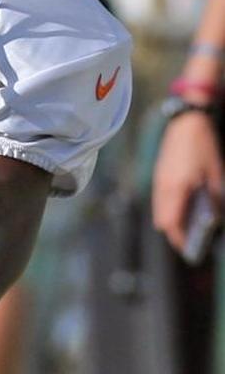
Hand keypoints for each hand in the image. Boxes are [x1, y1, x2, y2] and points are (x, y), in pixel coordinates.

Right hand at [152, 109, 224, 250]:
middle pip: (162, 219)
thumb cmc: (204, 147)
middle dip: (174, 233)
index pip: (171, 222)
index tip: (190, 251)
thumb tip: (213, 220)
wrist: (186, 122)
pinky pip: (160, 199)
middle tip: (188, 244)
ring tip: (185, 230)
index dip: (179, 239)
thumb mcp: (215, 175)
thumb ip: (213, 199)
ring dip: (170, 221)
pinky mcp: (160, 174)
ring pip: (159, 209)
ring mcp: (159, 180)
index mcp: (177, 187)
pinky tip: (181, 210)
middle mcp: (163, 186)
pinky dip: (168, 209)